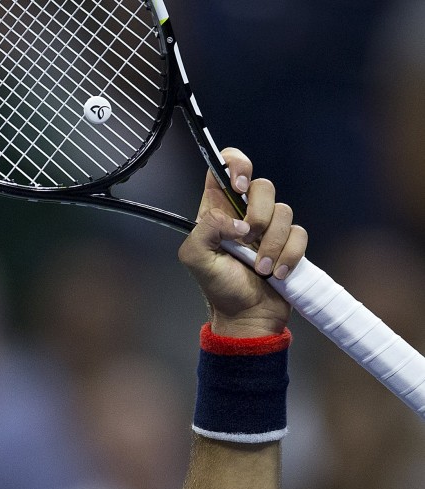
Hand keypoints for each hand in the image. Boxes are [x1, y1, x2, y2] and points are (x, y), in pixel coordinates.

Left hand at [178, 149, 307, 337]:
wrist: (246, 316)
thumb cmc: (218, 287)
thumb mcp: (195, 258)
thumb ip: (206, 229)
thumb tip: (237, 222)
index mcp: (217, 210)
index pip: (226, 166)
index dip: (236, 164)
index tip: (239, 184)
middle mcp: (244, 213)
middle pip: (263, 185)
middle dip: (259, 214)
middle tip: (247, 240)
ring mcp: (269, 227)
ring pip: (285, 211)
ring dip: (272, 244)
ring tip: (260, 268)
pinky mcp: (290, 242)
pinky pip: (300, 234)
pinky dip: (289, 255)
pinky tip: (276, 273)